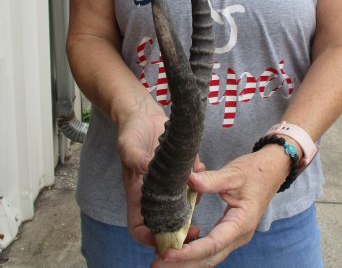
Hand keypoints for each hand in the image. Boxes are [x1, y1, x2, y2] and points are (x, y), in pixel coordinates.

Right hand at [118, 104, 204, 247]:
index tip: (167, 241)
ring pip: (183, 202)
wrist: (144, 114)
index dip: (150, 238)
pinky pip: (193, 181)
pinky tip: (200, 167)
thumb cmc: (131, 131)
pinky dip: (200, 180)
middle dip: (180, 228)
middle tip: (197, 229)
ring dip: (193, 202)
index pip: (139, 226)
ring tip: (200, 192)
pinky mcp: (181, 168)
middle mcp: (154, 190)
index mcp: (138, 192)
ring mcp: (168, 180)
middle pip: (166, 220)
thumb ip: (134, 157)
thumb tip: (146, 168)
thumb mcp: (128, 144)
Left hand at [152, 146, 289, 266]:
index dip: (188, 252)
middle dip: (183, 264)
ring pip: (210, 256)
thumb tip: (188, 180)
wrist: (271, 170)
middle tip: (156, 264)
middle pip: (209, 258)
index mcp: (241, 223)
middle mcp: (238, 235)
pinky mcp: (230, 230)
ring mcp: (235, 235)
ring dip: (187, 260)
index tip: (167, 253)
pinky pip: (211, 247)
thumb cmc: (255, 172)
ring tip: (163, 259)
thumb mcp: (233, 174)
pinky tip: (179, 247)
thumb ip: (211, 180)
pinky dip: (194, 250)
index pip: (212, 245)